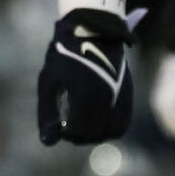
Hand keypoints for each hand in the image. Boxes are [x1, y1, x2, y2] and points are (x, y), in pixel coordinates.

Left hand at [37, 7, 135, 144]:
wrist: (92, 33)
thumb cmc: (64, 57)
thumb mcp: (48, 81)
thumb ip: (47, 113)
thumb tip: (47, 142)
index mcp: (84, 92)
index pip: (77, 131)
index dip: (67, 133)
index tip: (61, 126)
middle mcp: (105, 95)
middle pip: (93, 134)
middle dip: (79, 136)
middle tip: (70, 127)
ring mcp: (119, 95)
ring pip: (110, 132)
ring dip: (95, 134)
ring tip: (84, 125)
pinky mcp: (127, 95)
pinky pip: (122, 124)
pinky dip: (110, 128)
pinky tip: (99, 123)